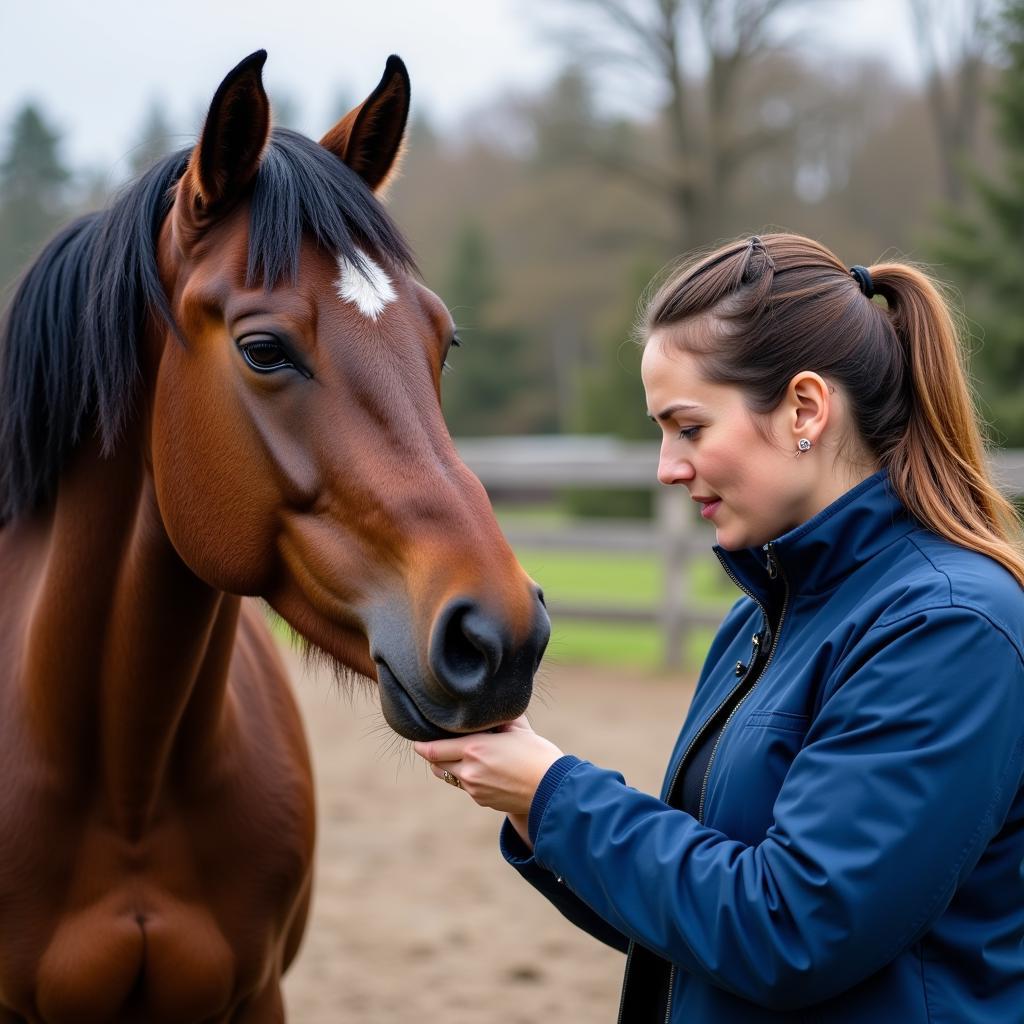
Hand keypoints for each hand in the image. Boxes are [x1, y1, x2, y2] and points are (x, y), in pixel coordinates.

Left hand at [412, 716, 563, 815]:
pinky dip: (466, 777)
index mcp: (474, 748)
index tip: (416, 739)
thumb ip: (499, 716)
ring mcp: (473, 788)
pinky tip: (481, 769)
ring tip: (457, 755)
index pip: (433, 749)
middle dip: (434, 754)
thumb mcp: (518, 728)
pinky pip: (465, 786)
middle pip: (436, 764)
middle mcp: (468, 770)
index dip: (421, 745)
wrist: (552, 790)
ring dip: (448, 766)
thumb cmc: (537, 755)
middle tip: (435, 744)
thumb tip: (491, 702)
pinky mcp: (481, 800)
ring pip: (449, 776)